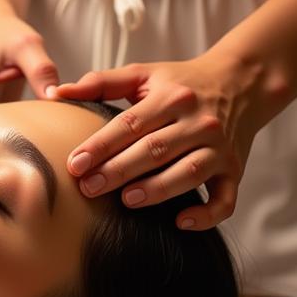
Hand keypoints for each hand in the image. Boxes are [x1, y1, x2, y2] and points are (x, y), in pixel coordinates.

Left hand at [52, 50, 269, 229]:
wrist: (241, 83)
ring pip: (189, 173)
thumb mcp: (143, 74)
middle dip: (119, 171)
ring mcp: (219, 148)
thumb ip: (100, 82)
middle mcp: (199, 122)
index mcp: (172, 97)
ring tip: (127, 201)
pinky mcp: (234, 170)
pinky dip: (206, 215)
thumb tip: (55, 93)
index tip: (75, 163)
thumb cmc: (180, 83)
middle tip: (89, 188)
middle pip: (155, 149)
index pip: (131, 124)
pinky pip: (225, 199)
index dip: (101, 145)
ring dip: (158, 189)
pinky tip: (179, 222)